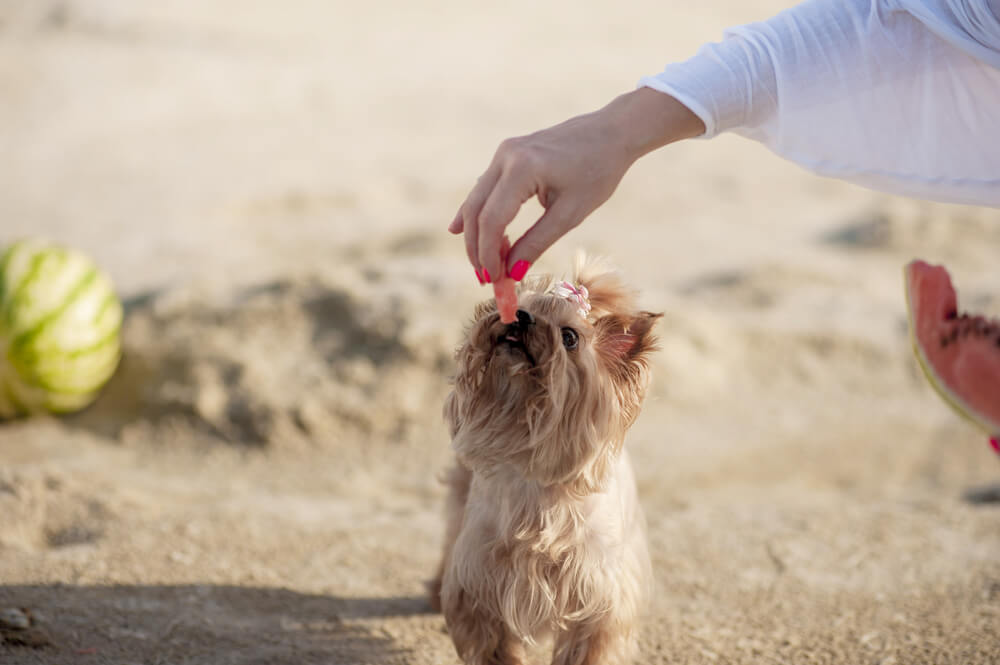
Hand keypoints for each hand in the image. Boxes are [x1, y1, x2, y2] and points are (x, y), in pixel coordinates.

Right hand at [449, 87, 704, 283]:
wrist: (612, 133)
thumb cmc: (598, 172)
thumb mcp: (570, 214)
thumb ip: (536, 243)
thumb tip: (512, 273)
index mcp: (523, 168)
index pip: (492, 220)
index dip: (488, 254)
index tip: (494, 280)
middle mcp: (506, 156)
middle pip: (476, 210)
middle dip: (476, 248)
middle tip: (485, 278)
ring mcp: (504, 152)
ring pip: (476, 199)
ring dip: (476, 234)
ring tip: (484, 265)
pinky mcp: (508, 154)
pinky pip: (485, 188)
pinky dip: (479, 213)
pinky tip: (460, 230)